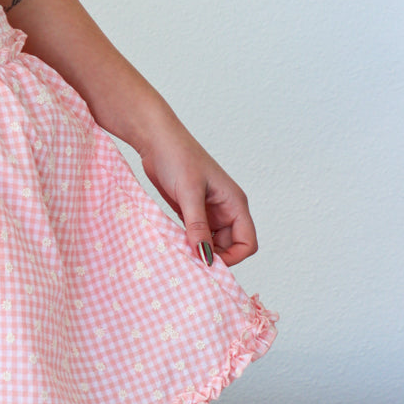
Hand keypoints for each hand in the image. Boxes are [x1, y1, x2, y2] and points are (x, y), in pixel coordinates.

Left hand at [136, 120, 260, 267]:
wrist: (156, 139)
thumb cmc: (177, 156)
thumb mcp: (189, 193)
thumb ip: (198, 226)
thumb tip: (206, 258)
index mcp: (234, 203)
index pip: (247, 242)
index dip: (233, 257)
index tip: (209, 263)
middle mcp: (225, 209)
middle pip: (230, 247)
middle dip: (213, 256)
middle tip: (190, 261)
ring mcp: (208, 211)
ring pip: (212, 243)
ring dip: (200, 250)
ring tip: (181, 252)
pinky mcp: (192, 211)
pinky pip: (196, 235)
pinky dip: (189, 242)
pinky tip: (176, 244)